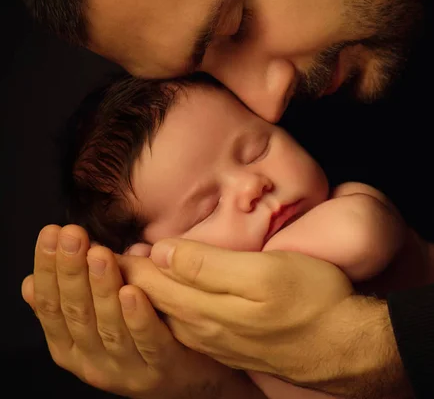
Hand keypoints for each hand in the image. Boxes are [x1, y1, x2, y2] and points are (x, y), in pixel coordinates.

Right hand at [22, 225, 243, 398]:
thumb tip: (30, 283)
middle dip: (71, 271)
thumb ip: (69, 301)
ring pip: (109, 327)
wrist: (185, 373)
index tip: (51, 233)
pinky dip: (137, 317)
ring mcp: (127, 369)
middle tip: (72, 234)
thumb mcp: (95, 319)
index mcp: (71, 347)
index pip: (51, 306)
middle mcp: (92, 362)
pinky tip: (132, 291)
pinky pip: (148, 342)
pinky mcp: (161, 369)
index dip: (49, 270)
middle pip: (77, 314)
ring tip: (99, 254)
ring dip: (102, 288)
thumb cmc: (135, 333)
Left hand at [118, 239, 410, 397]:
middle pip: (152, 300)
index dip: (122, 262)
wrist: (346, 347)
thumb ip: (210, 266)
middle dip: (120, 279)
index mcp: (206, 307)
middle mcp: (203, 328)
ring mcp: (216, 340)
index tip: (93, 246)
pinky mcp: (229, 344)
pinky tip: (162, 298)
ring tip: (117, 273)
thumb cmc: (312, 301)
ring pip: (164, 313)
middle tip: (90, 257)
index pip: (150, 281)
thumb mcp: (264, 273)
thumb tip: (164, 252)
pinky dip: (162, 307)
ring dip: (138, 293)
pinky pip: (183, 324)